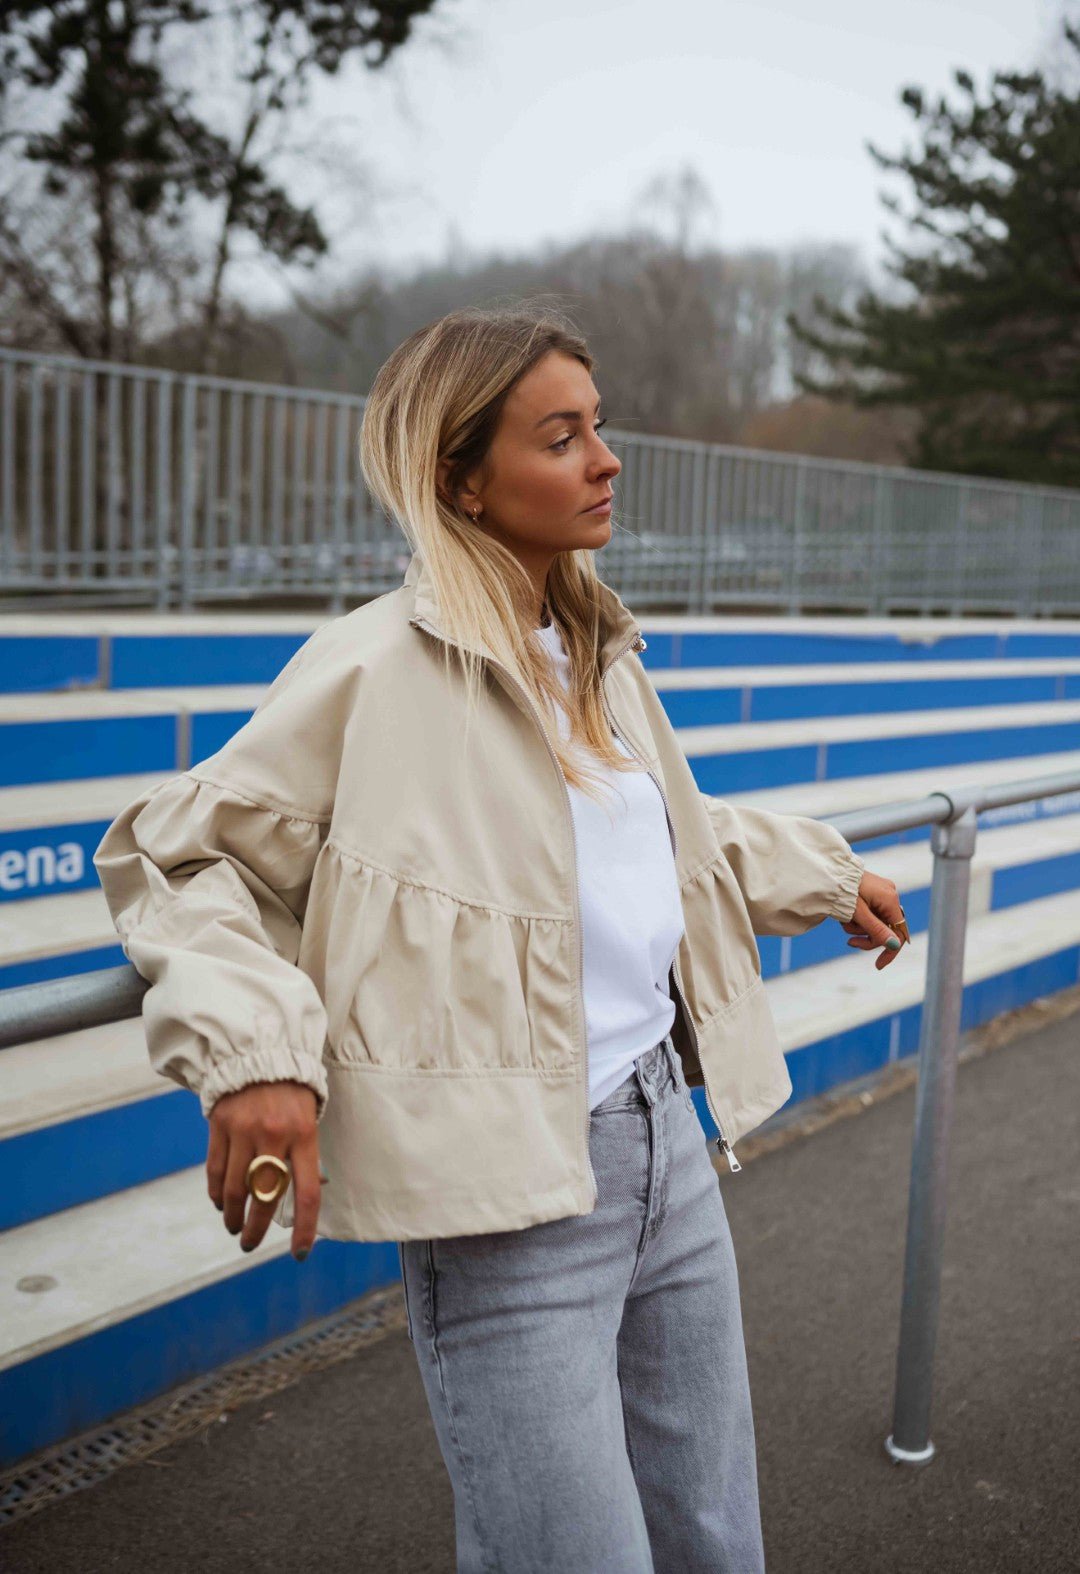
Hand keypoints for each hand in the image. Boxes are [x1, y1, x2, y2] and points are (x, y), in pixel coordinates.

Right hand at [206, 1080, 320, 1261]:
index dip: (304, 1229)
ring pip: (237, 1189)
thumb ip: (304, 1154)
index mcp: (305, 1135)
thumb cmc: (292, 1092)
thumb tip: (303, 1198)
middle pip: (265, 1197)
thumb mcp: (309, 1118)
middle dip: (256, 1229)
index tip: (299, 1253)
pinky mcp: (220, 1125)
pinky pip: (216, 1171)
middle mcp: (275, 1135)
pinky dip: (218, 1193)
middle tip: (250, 1244)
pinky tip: (221, 1203)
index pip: (307, 1193)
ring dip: (234, 1216)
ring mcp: (245, 1130)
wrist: (260, 1053)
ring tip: (234, 1227)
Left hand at [841, 870, 907, 969]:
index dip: (890, 951)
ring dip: (859, 928)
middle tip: (850, 942)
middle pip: (886, 929)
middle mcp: (890, 895)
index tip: (878, 965)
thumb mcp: (858, 914)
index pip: (899, 932)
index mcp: (890, 899)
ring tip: (844, 921)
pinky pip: (871, 914)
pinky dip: (859, 919)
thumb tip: (895, 946)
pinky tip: (845, 915)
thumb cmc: (842, 891)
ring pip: (876, 923)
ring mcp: (883, 893)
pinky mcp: (874, 893)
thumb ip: (876, 930)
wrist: (829, 872)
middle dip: (867, 937)